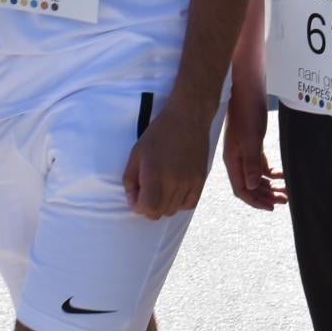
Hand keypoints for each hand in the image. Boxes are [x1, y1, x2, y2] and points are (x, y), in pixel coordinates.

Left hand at [125, 97, 215, 219]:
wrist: (188, 118)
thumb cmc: (158, 134)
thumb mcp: (136, 154)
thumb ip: (130, 180)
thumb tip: (133, 200)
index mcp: (155, 174)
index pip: (147, 208)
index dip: (137, 206)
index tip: (136, 195)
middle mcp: (174, 181)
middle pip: (159, 212)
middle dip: (148, 207)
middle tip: (146, 191)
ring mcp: (190, 182)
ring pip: (173, 210)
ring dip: (163, 205)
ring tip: (160, 188)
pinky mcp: (200, 180)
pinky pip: (189, 204)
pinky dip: (179, 202)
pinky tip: (174, 191)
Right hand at [221, 80, 285, 209]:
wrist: (246, 89)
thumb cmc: (247, 112)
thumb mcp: (251, 139)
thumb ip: (252, 163)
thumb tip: (252, 187)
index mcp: (232, 160)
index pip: (241, 189)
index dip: (255, 201)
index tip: (272, 207)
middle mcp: (236, 159)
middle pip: (250, 186)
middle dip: (266, 195)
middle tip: (284, 200)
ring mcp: (243, 151)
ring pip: (256, 176)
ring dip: (270, 185)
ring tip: (286, 191)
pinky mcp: (252, 143)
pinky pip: (260, 165)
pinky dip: (271, 172)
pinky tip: (282, 175)